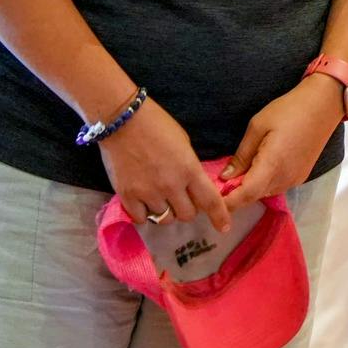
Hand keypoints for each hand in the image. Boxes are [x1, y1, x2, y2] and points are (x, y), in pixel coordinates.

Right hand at [99, 98, 230, 232]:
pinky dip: (146, 214)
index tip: (224, 227)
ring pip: (165, 219)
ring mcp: (147, 192)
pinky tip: (145, 203)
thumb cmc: (157, 126)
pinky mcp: (127, 196)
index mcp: (189, 169)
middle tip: (182, 199)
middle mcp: (170, 185)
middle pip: (187, 215)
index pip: (210, 201)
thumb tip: (193, 187)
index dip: (219, 217)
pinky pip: (142, 219)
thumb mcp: (184, 144)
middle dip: (188, 209)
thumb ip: (190, 168)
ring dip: (167, 212)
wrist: (122, 120)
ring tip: (162, 199)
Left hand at [220, 74, 342, 213]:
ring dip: (250, 188)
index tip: (212, 202)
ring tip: (236, 174)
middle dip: (235, 194)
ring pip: (265, 192)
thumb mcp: (257, 126)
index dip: (228, 203)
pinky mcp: (301, 176)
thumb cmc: (289, 110)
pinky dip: (263, 182)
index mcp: (272, 165)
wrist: (323, 105)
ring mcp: (295, 179)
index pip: (245, 195)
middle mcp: (285, 178)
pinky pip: (277, 186)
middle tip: (218, 184)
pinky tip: (258, 168)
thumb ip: (241, 155)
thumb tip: (226, 177)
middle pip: (254, 196)